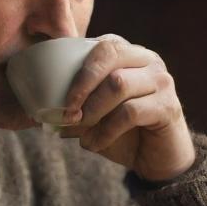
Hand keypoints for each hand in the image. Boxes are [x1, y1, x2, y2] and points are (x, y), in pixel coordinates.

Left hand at [59, 34, 195, 181]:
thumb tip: (38, 111)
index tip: (53, 95)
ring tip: (79, 132)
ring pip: (118, 83)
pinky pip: (129, 112)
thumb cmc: (122, 133)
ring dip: (91, 111)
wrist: (157, 160)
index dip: (71, 67)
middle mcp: (147, 60)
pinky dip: (105, 131)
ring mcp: (161, 80)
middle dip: (81, 82)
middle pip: (110, 52)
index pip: (97, 45)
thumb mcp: (93, 116)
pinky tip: (94, 145)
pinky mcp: (168, 106)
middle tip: (66, 110)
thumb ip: (73, 106)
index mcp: (127, 53)